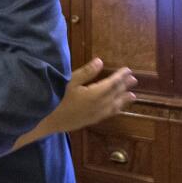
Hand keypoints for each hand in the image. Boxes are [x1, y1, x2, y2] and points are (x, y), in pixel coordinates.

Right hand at [13, 59, 136, 149]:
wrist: (47, 121)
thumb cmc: (56, 98)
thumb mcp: (69, 82)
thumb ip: (86, 72)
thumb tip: (100, 61)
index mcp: (94, 94)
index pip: (112, 83)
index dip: (120, 76)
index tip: (128, 70)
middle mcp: (99, 105)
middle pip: (115, 94)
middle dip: (125, 86)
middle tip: (134, 80)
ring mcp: (95, 114)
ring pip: (114, 106)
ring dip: (124, 99)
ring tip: (133, 96)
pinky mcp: (91, 121)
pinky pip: (108, 114)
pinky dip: (116, 110)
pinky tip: (118, 109)